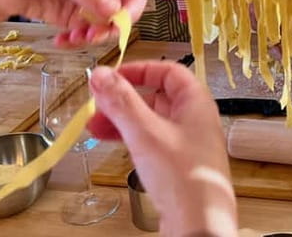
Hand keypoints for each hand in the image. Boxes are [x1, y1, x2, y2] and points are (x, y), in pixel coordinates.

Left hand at [0, 0, 147, 45]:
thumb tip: (115, 10)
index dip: (135, 2)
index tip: (123, 19)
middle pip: (126, 8)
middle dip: (113, 25)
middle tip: (95, 35)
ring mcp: (91, 3)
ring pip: (108, 26)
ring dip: (95, 36)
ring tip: (74, 38)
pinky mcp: (76, 19)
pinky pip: (87, 35)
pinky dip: (78, 41)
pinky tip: (61, 41)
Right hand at [88, 62, 236, 236]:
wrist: (198, 223)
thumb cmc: (184, 177)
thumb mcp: (145, 133)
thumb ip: (122, 102)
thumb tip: (101, 74)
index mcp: (196, 103)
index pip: (169, 71)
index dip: (140, 69)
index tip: (113, 75)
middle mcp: (195, 119)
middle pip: (157, 95)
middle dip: (124, 98)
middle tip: (97, 102)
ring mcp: (187, 142)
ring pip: (151, 120)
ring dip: (122, 119)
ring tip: (93, 125)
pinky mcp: (177, 164)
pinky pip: (151, 141)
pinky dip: (130, 138)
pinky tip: (110, 143)